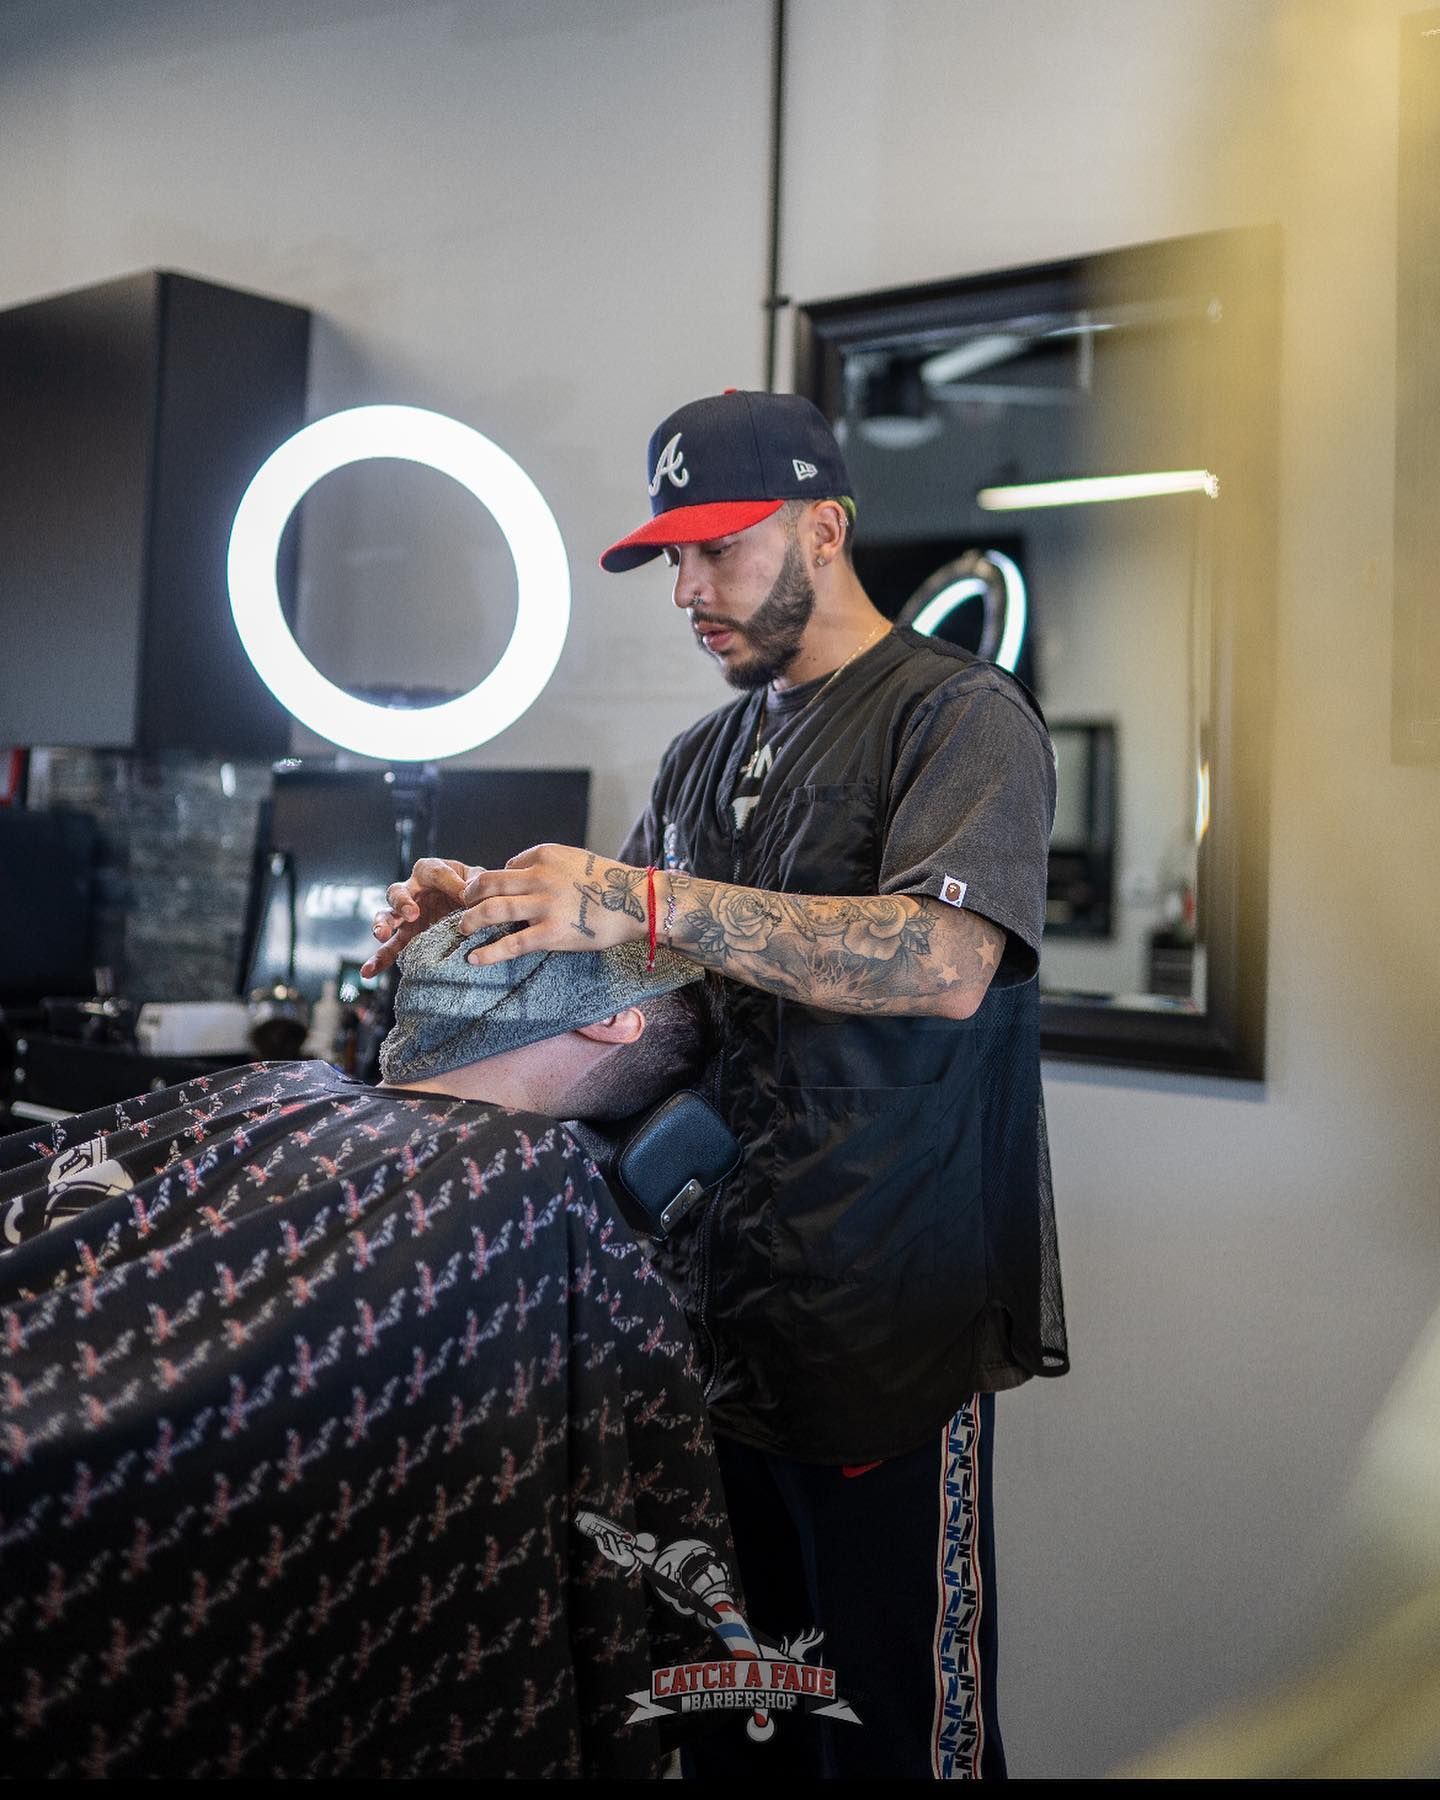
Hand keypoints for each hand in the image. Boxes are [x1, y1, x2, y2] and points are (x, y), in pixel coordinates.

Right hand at [360, 857, 479, 977]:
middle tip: (412, 914)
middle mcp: (412, 892)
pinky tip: (369, 972)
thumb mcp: (479, 882)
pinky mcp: (406, 937)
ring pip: (387, 918)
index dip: (448, 882)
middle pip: (398, 892)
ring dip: (382, 926)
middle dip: (403, 902)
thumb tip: (470, 894)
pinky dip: (377, 960)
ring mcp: (406, 916)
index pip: (434, 873)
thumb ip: (477, 884)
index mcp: (431, 872)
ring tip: (381, 935)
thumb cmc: (474, 890)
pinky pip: (389, 949)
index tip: (462, 894)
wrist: (474, 910)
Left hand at [451, 845, 650, 965]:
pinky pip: (511, 944)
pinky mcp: (551, 934)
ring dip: (470, 920)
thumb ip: (549, 866)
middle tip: (463, 906)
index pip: (508, 866)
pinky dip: (488, 952)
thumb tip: (521, 876)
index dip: (497, 881)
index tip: (493, 894)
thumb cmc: (611, 883)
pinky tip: (472, 959)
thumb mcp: (577, 859)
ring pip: (492, 910)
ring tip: (462, 928)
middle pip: (488, 883)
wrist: (638, 901)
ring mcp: (544, 906)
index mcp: (546, 856)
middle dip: (470, 895)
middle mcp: (540, 877)